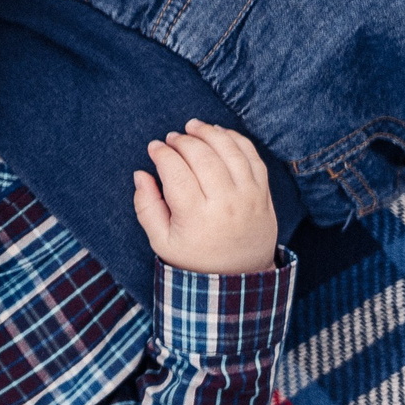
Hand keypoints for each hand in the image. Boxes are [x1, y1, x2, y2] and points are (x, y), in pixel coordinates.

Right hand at [132, 120, 278, 274]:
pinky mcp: (263, 194)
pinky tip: (220, 134)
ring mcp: (248, 197)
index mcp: (196, 217)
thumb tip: (141, 174)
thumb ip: (146, 207)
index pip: (176, 172)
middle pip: (203, 156)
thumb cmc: (195, 258)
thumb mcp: (161, 241)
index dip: (162, 153)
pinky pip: (253, 156)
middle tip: (171, 138)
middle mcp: (225, 204)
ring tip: (193, 127)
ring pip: (230, 151)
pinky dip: (236, 139)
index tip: (154, 147)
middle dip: (183, 140)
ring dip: (210, 132)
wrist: (240, 277)